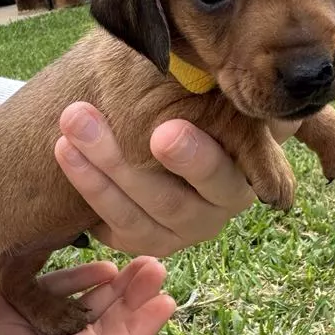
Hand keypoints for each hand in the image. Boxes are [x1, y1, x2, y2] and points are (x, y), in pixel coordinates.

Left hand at [55, 102, 300, 255]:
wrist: (166, 120)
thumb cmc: (202, 101)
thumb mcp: (222, 94)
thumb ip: (233, 94)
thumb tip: (270, 95)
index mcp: (245, 176)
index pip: (224, 172)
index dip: (195, 158)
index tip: (162, 131)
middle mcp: (216, 212)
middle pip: (172, 201)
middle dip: (126, 163)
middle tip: (85, 121)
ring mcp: (178, 233)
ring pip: (135, 213)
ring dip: (96, 167)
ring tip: (70, 120)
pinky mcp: (143, 241)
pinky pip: (112, 223)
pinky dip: (87, 185)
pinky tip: (63, 149)